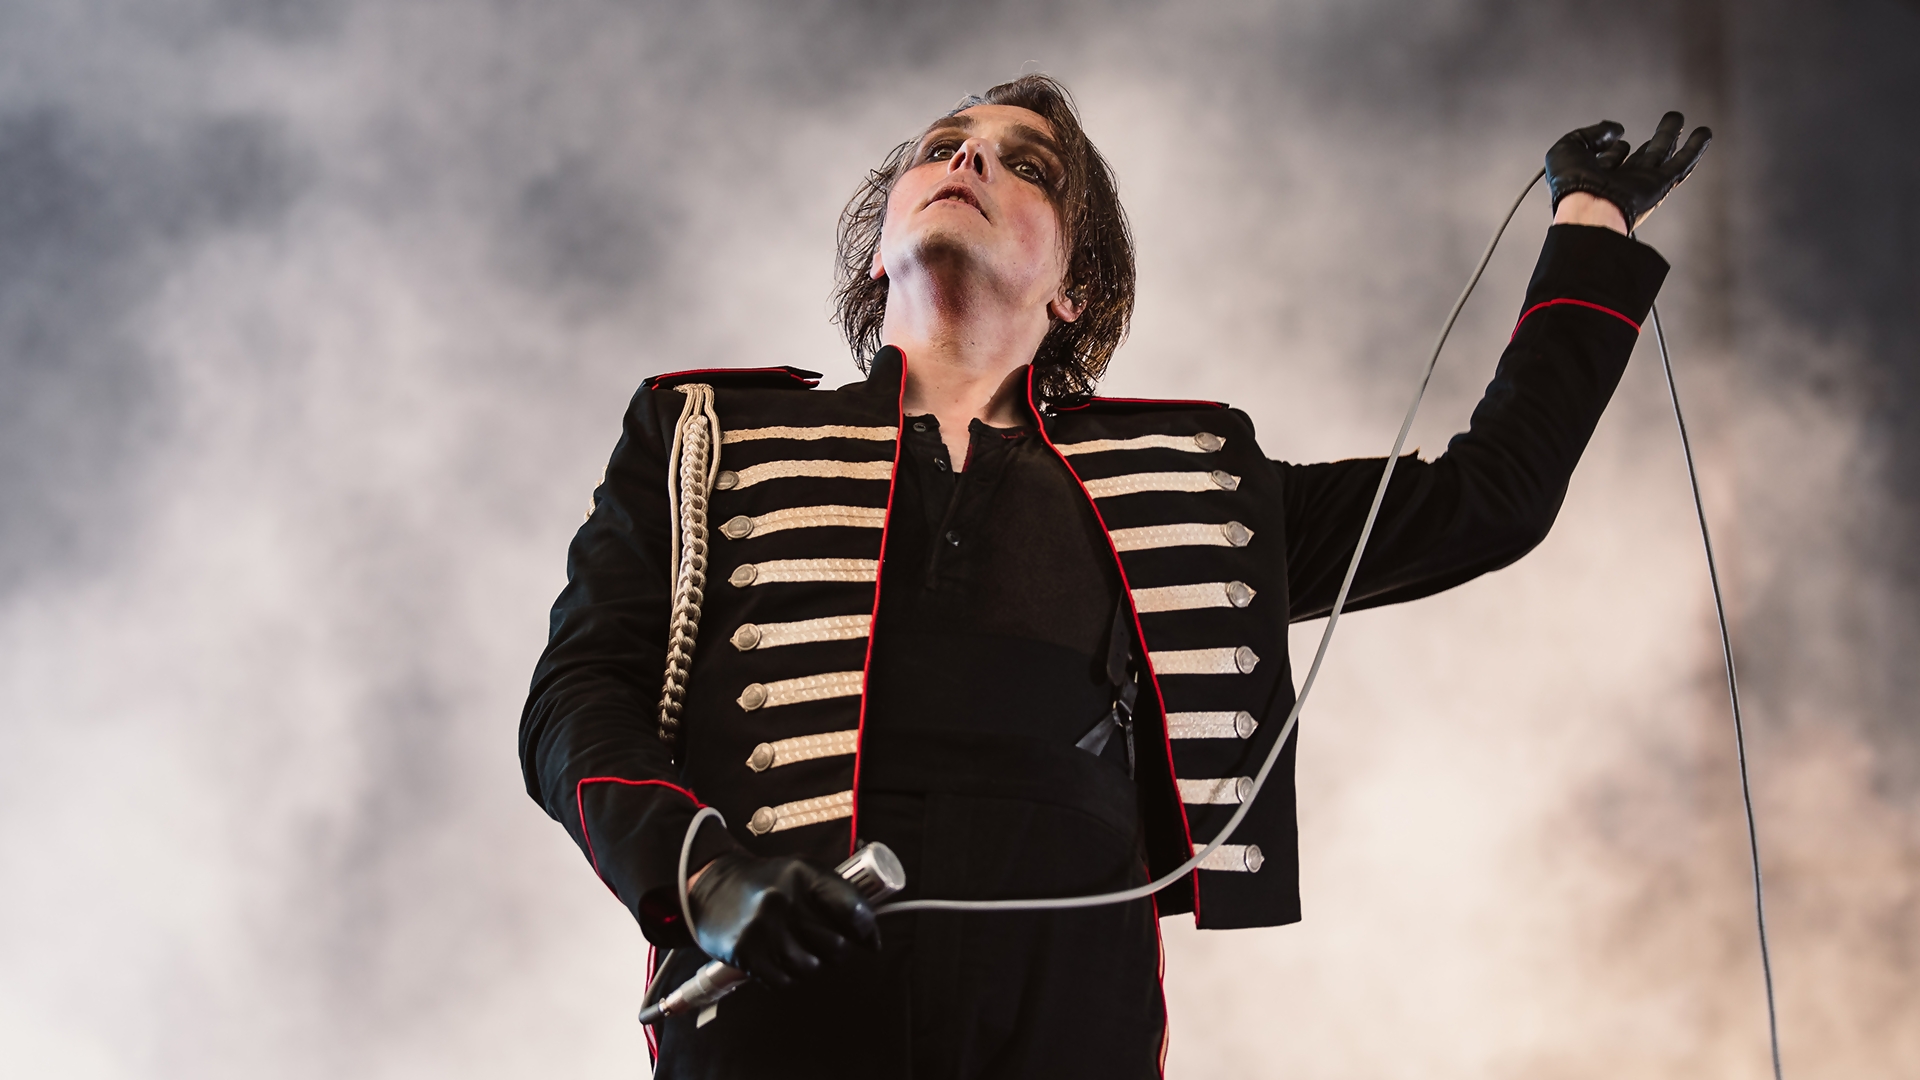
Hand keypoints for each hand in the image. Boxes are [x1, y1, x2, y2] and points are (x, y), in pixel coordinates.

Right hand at [687, 852, 880, 987]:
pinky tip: (779, 960)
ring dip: (812, 965)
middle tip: (827, 946)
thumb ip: (836, 897)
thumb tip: (871, 939)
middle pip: (836, 945)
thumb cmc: (767, 884)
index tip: (866, 938)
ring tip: (800, 951)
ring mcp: (763, 927)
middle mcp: (784, 898)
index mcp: (804, 874)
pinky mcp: (746, 951)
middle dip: (838, 951)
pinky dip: (788, 976)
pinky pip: (785, 981)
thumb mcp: (801, 874)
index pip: (852, 909)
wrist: (713, 888)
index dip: (866, 929)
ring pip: (812, 967)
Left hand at [1545, 112, 1712, 231]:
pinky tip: (1704, 133)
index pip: (1611, 157)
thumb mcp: (1568, 148)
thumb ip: (1590, 134)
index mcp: (1596, 176)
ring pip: (1662, 154)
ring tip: (1680, 118)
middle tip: (1672, 119)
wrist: (1587, 208)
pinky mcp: (1659, 186)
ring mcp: (1641, 183)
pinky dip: (1695, 149)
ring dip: (1672, 136)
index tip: (1612, 135)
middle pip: (1644, 155)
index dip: (1609, 145)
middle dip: (1657, 137)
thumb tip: (1616, 131)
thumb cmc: (1570, 183)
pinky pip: (1681, 165)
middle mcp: (1621, 180)